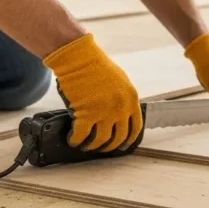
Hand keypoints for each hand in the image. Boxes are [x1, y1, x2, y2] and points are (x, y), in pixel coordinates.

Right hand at [43, 34, 142, 151]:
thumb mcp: (120, 81)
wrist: (79, 58)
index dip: (129, 140)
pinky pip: (81, 135)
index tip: (123, 146)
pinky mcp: (86, 114)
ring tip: (85, 146)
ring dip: (92, 146)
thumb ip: (122, 99)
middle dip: (109, 147)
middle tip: (101, 148)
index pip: (135, 127)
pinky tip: (73, 140)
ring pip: (100, 140)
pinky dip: (76, 140)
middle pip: (118, 137)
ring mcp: (104, 112)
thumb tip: (119, 116)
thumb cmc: (96, 66)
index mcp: (131, 99)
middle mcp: (121, 108)